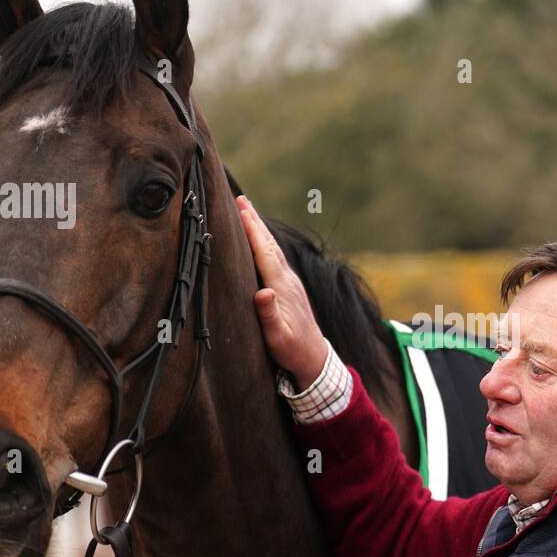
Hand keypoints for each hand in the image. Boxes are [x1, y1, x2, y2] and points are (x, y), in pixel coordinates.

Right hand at [236, 195, 328, 386]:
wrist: (315, 358)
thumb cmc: (292, 350)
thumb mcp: (277, 337)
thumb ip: (269, 315)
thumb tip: (262, 292)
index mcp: (282, 287)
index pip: (264, 251)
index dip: (252, 229)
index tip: (240, 208)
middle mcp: (288, 279)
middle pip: (269, 244)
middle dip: (255, 221)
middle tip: (240, 198)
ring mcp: (291, 283)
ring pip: (273, 249)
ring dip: (260, 230)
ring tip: (247, 213)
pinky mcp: (291, 288)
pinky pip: (275, 258)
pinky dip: (265, 244)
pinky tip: (260, 242)